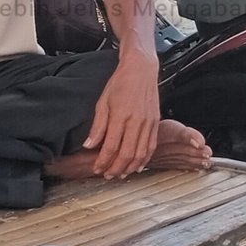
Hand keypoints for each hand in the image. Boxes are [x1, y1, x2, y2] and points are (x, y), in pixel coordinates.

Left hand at [85, 51, 159, 177]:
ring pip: (140, 153)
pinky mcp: (156, 123)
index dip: (103, 161)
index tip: (96, 168)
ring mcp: (148, 123)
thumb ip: (97, 126)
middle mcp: (137, 121)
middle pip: (127, 154)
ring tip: (120, 174)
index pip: (111, 147)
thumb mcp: (102, 102)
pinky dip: (144, 159)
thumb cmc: (120, 83)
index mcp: (121, 116)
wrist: (141, 70)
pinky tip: (137, 166)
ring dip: (130, 168)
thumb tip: (89, 145)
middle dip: (115, 168)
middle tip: (107, 175)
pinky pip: (151, 146)